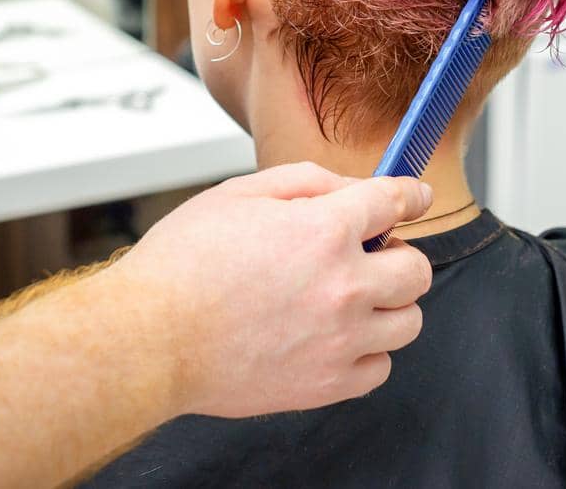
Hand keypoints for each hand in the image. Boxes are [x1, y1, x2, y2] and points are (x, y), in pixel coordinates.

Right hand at [110, 162, 433, 417]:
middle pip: (415, 269)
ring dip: (388, 304)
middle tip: (368, 254)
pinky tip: (337, 337)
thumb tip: (351, 188)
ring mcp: (340, 340)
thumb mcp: (238, 194)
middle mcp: (344, 285)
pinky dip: (368, 351)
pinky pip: (380, 368)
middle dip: (397, 253)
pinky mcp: (327, 384)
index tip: (413, 197)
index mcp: (323, 230)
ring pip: (409, 322)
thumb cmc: (182, 265)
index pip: (394, 203)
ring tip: (352, 298)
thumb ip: (304, 182)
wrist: (150, 339)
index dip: (408, 195)